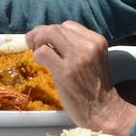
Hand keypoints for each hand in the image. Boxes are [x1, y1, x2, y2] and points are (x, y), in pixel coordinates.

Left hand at [28, 21, 135, 135]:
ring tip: (37, 52)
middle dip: (40, 34)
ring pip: (47, 34)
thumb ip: (77, 46)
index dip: (54, 32)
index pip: (68, 25)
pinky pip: (42, 52)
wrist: (103, 110)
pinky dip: (37, 55)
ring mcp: (77, 58)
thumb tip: (50, 39)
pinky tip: (41, 63)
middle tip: (33, 44)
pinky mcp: (65, 71)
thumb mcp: (93, 59)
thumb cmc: (94, 87)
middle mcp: (88, 46)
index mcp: (96, 41)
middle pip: (55, 28)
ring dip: (36, 42)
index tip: (48, 41)